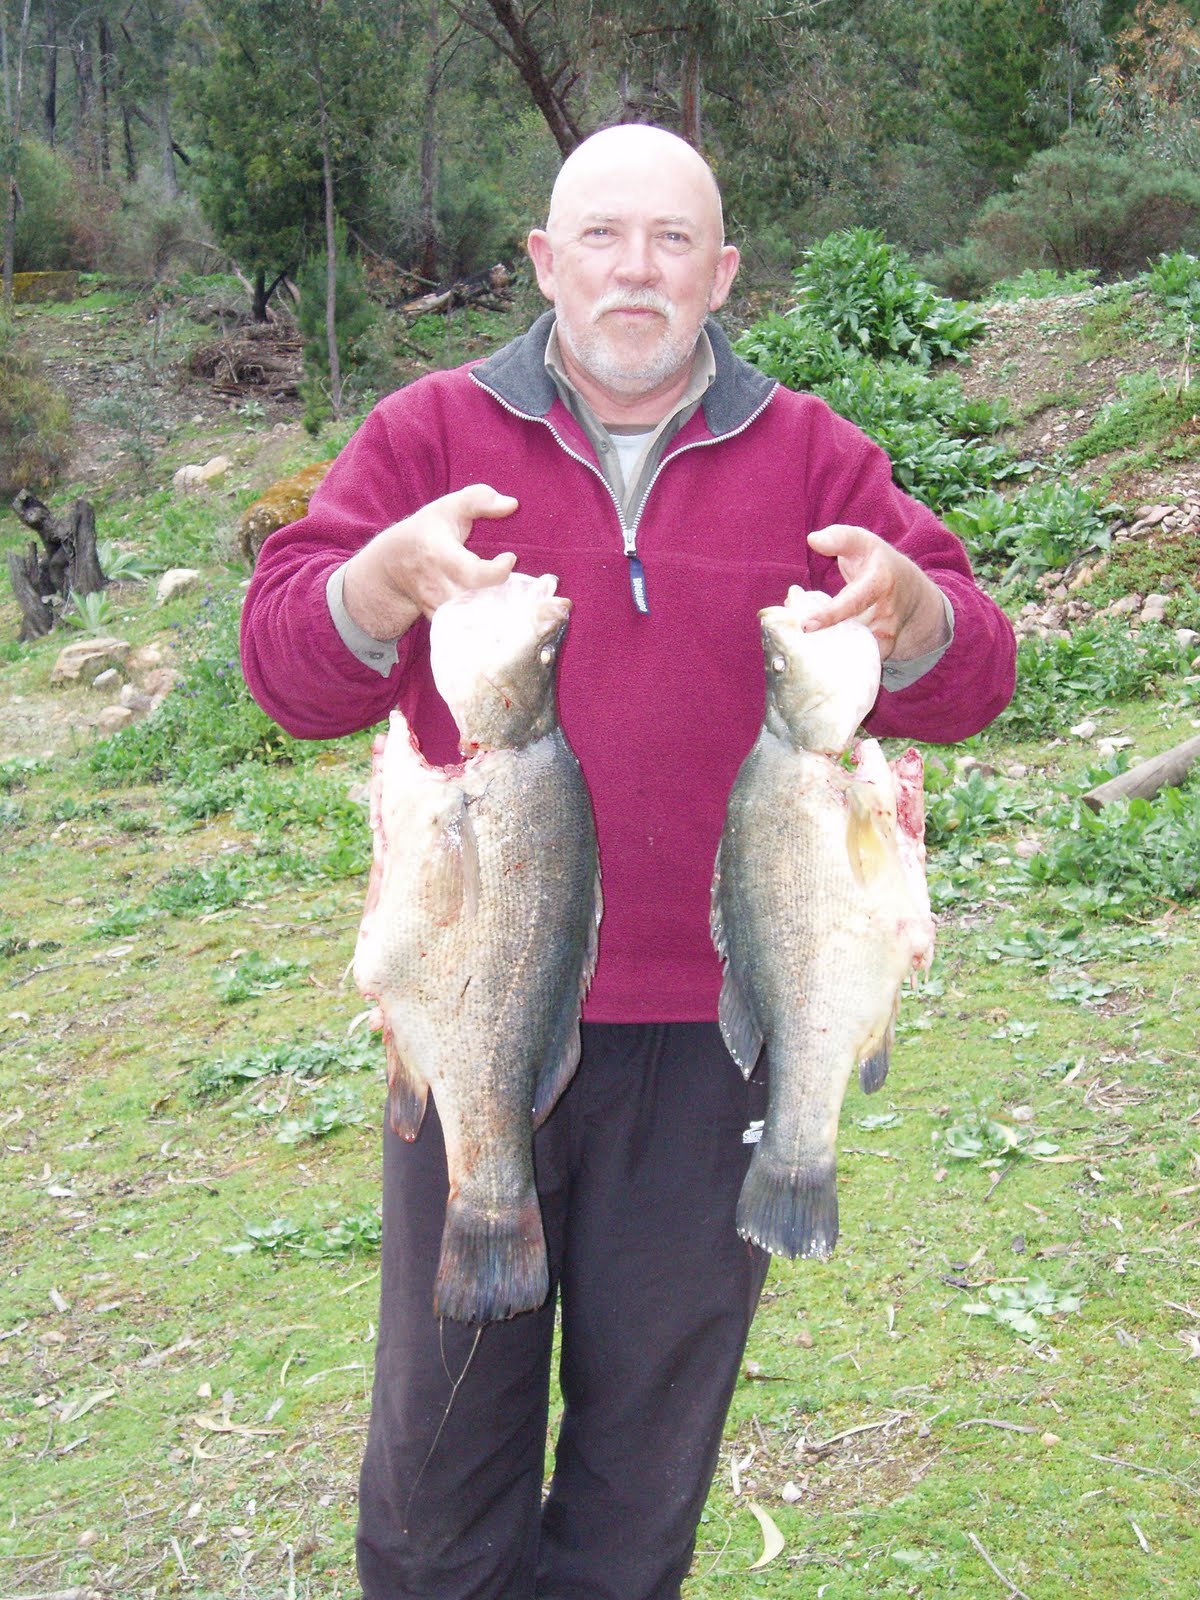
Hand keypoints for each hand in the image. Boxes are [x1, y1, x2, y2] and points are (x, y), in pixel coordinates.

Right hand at [342, 484, 518, 639]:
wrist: (392, 562)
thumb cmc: (426, 530)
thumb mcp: (448, 506)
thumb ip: (480, 499)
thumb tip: (513, 504)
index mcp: (439, 555)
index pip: (474, 574)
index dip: (498, 570)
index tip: (510, 557)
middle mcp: (437, 586)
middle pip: (479, 603)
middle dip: (506, 599)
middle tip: (523, 587)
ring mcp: (437, 607)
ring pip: (476, 621)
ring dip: (500, 613)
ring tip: (516, 600)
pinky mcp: (440, 622)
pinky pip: (469, 629)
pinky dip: (488, 623)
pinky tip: (501, 610)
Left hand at [805, 523, 949, 661]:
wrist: (912, 592)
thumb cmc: (878, 563)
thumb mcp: (862, 542)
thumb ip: (838, 538)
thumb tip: (813, 540)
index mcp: (879, 583)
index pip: (853, 602)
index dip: (830, 615)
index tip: (806, 626)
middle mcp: (886, 614)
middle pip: (848, 634)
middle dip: (819, 639)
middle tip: (791, 635)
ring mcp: (885, 636)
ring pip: (851, 651)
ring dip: (823, 650)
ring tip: (800, 643)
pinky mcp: (880, 652)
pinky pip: (856, 661)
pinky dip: (833, 660)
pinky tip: (815, 652)